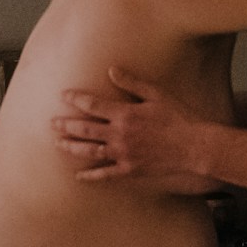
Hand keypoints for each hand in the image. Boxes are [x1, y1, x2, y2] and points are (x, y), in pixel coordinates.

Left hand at [52, 67, 214, 184]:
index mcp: (125, 114)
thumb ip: (132, 83)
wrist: (194, 147)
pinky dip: (90, 175)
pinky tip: (78, 175)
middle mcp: (119, 135)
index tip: (63, 95)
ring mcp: (123, 154)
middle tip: (52, 123)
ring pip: (90, 151)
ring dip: (71, 147)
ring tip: (58, 143)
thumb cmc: (179, 118)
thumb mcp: (157, 94)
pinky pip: (105, 174)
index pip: (92, 105)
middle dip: (66, 125)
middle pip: (85, 129)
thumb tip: (111, 70)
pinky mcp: (129, 170)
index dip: (75, 99)